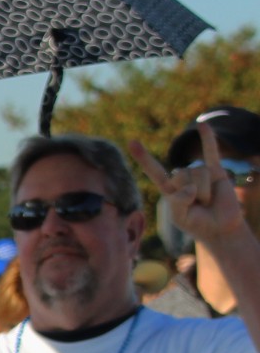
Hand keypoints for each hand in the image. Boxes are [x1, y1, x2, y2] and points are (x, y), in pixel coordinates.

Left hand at [130, 125, 248, 247]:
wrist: (221, 227)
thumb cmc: (197, 223)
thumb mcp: (180, 217)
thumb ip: (178, 202)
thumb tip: (190, 187)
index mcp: (169, 189)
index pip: (154, 171)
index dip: (144, 158)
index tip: (131, 142)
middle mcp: (183, 178)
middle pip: (181, 174)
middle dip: (190, 192)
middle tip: (198, 206)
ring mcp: (199, 173)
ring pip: (198, 172)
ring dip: (204, 192)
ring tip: (208, 201)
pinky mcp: (216, 171)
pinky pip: (211, 152)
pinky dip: (208, 138)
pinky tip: (202, 125)